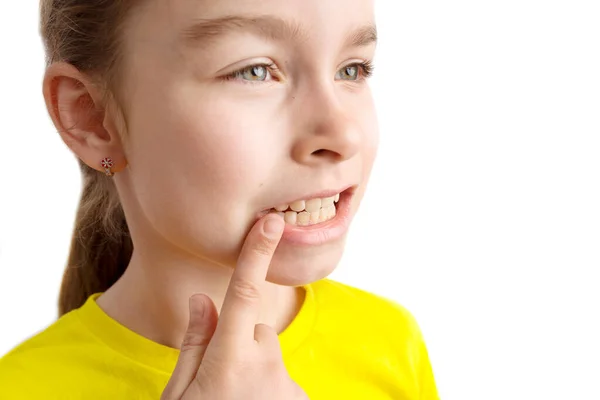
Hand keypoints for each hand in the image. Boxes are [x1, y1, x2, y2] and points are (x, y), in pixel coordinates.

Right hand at [161, 214, 307, 399]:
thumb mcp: (178, 395)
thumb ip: (194, 345)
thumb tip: (202, 300)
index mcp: (229, 360)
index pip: (243, 294)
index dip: (256, 254)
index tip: (272, 223)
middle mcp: (266, 366)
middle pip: (256, 330)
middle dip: (239, 344)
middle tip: (219, 382)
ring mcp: (288, 385)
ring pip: (269, 355)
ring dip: (254, 368)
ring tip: (235, 399)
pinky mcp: (302, 399)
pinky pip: (282, 379)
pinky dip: (269, 389)